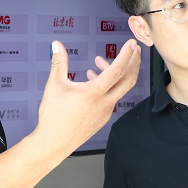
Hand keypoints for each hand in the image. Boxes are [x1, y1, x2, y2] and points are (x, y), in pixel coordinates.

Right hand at [36, 40, 139, 155]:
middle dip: (133, 62)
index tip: (131, 43)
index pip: (117, 70)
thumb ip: (59, 62)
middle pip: (128, 80)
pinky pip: (112, 98)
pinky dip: (108, 86)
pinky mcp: (103, 118)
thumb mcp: (54, 85)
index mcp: (94, 93)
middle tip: (134, 50)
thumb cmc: (53, 117)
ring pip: (119, 89)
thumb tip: (57, 45)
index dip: (126, 55)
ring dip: (115, 74)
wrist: (54, 143)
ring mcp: (106, 112)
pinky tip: (93, 80)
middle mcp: (104, 103)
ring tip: (99, 63)